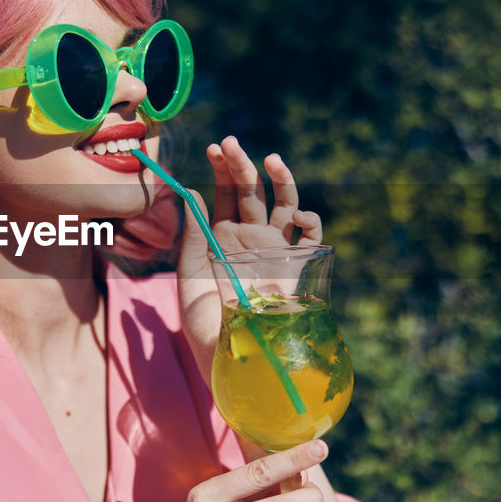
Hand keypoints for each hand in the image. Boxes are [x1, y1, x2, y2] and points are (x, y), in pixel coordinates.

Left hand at [177, 136, 322, 365]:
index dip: (220, 169)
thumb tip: (191, 193)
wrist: (233, 358)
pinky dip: (309, 220)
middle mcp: (249, 239)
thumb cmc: (204, 323)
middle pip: (250, 192)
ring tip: (272, 160)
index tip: (213, 149)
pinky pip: (310, 238)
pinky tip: (297, 214)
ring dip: (281, 180)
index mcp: (221, 237)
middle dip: (242, 165)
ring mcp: (274, 250)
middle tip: (232, 143)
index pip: (222, 193)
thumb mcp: (191, 276)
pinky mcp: (296, 268)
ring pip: (283, 205)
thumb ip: (193, 235)